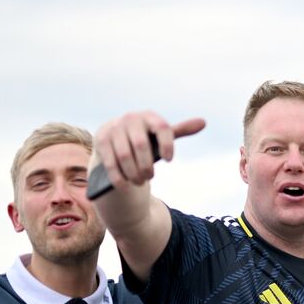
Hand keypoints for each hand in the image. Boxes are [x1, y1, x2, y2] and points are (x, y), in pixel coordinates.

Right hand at [91, 112, 205, 190]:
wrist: (115, 136)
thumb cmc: (145, 137)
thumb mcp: (160, 134)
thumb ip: (180, 130)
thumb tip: (203, 122)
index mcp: (149, 117)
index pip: (162, 128)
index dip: (167, 144)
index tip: (169, 160)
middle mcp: (131, 119)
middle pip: (141, 144)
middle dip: (146, 165)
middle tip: (150, 177)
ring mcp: (114, 128)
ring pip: (124, 155)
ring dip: (133, 173)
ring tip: (140, 182)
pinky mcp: (101, 140)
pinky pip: (110, 162)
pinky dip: (119, 177)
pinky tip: (126, 187)